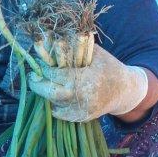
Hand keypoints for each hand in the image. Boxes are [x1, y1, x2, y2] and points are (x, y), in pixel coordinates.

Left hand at [29, 44, 148, 121]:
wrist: (124, 91)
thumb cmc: (108, 67)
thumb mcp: (94, 53)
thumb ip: (73, 45)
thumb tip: (49, 38)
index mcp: (83, 79)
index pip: (54, 74)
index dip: (43, 68)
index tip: (38, 63)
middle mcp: (80, 97)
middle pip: (48, 92)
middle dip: (37, 84)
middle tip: (33, 77)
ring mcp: (80, 110)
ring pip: (52, 102)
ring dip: (45, 93)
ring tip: (43, 83)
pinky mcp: (80, 118)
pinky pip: (59, 113)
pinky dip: (55, 104)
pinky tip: (57, 95)